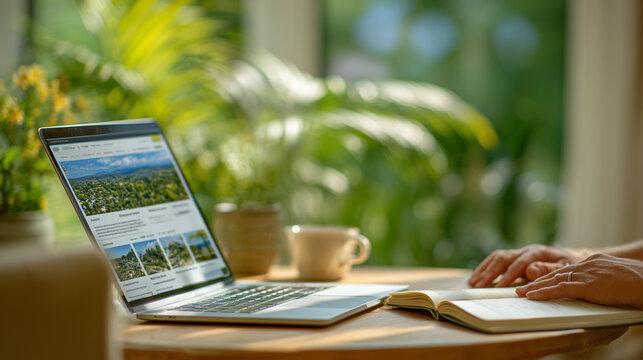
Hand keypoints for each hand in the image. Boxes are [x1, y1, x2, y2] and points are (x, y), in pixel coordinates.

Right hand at [469, 245, 580, 287]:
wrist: (573, 259)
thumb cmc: (570, 267)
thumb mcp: (566, 268)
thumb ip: (549, 269)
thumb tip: (530, 270)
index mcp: (538, 252)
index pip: (520, 263)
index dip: (510, 275)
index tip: (500, 286)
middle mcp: (526, 250)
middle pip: (504, 258)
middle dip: (490, 272)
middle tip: (479, 285)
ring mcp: (519, 252)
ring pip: (497, 258)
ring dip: (484, 269)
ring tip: (473, 282)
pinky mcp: (515, 257)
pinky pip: (497, 261)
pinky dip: (486, 268)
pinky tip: (477, 277)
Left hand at [516, 253, 642, 307]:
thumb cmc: (639, 282)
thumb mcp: (615, 276)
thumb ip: (601, 278)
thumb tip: (596, 286)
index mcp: (593, 261)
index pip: (566, 269)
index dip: (550, 276)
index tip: (537, 281)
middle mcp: (587, 264)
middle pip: (556, 272)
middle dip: (537, 280)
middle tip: (521, 286)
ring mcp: (587, 274)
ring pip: (554, 280)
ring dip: (535, 287)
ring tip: (521, 293)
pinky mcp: (588, 285)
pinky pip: (561, 289)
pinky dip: (544, 292)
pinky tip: (532, 296)